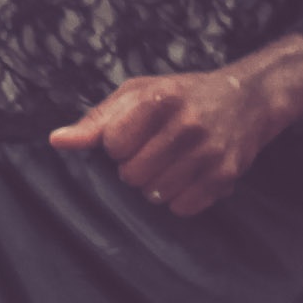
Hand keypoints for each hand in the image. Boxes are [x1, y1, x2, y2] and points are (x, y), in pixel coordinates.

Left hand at [49, 67, 281, 216]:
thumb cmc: (180, 96)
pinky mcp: (225, 175)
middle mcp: (186, 124)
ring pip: (156, 195)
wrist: (246, 99)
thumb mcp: (138, 94)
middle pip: (132, 175)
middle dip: (135, 167)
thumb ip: (97, 121)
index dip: (118, 143)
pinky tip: (189, 175)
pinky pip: (182, 207)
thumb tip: (57, 141)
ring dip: (157, 185)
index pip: (113, 145)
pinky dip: (179, 198)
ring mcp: (208, 151)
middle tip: (154, 150)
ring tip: (172, 161)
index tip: (135, 133)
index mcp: (159, 98)